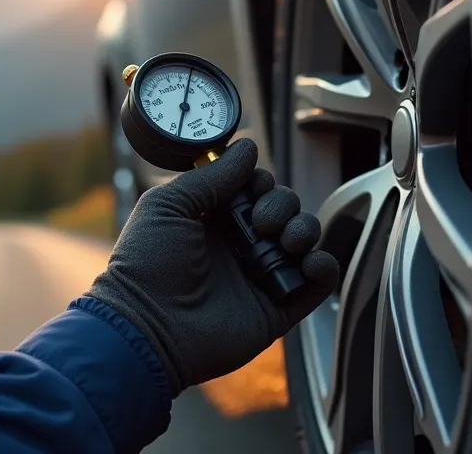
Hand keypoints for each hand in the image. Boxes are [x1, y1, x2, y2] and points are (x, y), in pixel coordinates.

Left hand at [86, 138, 339, 393]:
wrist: (148, 325)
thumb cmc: (148, 263)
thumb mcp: (169, 204)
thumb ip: (211, 175)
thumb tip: (247, 147)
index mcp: (212, 220)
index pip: (254, 189)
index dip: (261, 182)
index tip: (253, 186)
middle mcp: (238, 246)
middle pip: (284, 209)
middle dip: (282, 205)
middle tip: (260, 221)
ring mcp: (258, 277)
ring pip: (304, 240)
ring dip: (304, 229)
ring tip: (285, 240)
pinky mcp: (276, 308)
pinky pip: (316, 284)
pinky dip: (324, 267)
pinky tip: (309, 262)